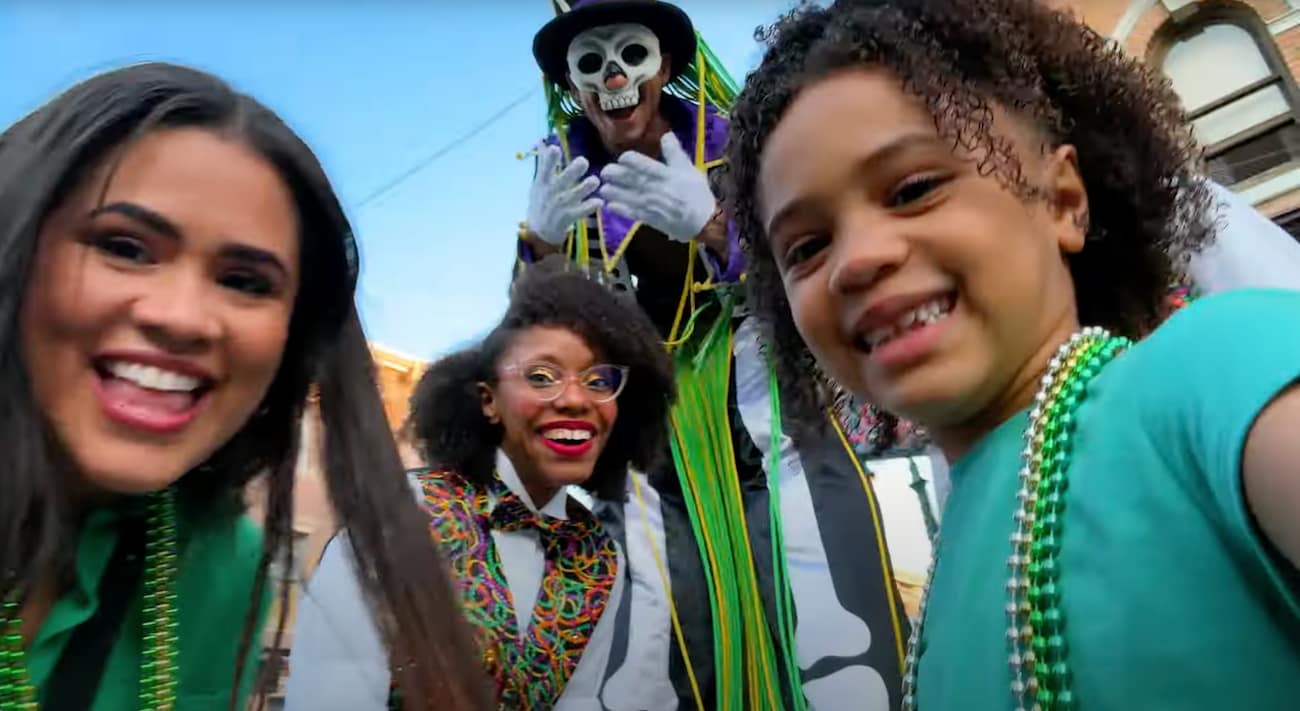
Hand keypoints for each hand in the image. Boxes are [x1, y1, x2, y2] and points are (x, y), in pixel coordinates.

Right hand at [526, 144, 602, 245]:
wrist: (539, 231)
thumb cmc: (541, 201)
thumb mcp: (539, 182)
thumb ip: (544, 162)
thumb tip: (544, 141)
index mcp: (543, 182)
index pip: (544, 169)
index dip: (549, 160)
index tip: (554, 148)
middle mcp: (551, 193)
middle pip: (561, 181)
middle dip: (571, 172)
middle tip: (583, 161)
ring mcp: (559, 206)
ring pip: (573, 196)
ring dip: (584, 188)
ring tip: (595, 180)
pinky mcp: (567, 218)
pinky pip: (580, 212)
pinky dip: (589, 207)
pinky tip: (599, 202)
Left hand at [598, 132, 716, 242]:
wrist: (703, 222)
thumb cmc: (697, 193)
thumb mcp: (689, 169)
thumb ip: (675, 153)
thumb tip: (666, 135)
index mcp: (664, 174)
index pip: (642, 164)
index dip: (629, 160)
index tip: (622, 158)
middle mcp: (654, 188)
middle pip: (630, 179)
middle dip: (615, 175)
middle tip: (604, 172)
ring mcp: (651, 205)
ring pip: (627, 196)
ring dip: (613, 192)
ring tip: (603, 188)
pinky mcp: (649, 219)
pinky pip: (631, 213)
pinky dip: (620, 210)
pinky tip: (610, 206)